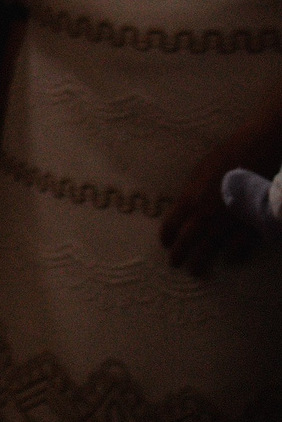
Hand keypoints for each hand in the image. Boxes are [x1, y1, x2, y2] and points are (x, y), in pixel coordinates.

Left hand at [162, 137, 267, 275]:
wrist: (257, 152)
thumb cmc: (226, 156)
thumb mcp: (199, 171)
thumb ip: (191, 192)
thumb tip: (184, 207)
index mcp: (190, 198)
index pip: (171, 224)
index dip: (166, 235)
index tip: (164, 243)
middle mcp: (206, 214)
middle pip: (187, 241)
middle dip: (179, 254)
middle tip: (174, 263)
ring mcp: (228, 222)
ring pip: (210, 248)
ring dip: (200, 260)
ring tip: (194, 270)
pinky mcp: (249, 224)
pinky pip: (238, 246)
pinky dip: (232, 254)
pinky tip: (228, 259)